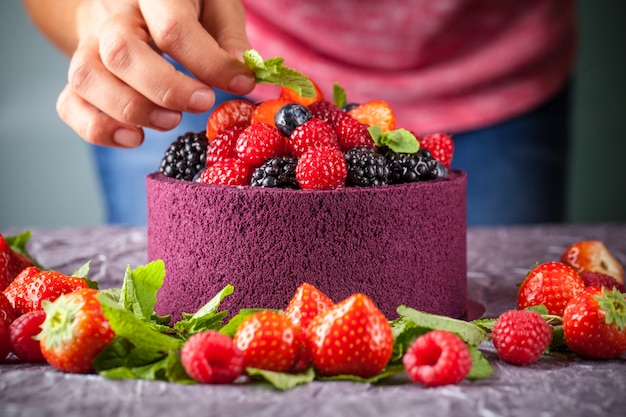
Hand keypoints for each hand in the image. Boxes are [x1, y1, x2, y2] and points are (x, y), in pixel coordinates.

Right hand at [57, 0, 254, 147]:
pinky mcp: (79, 73)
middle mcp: (112, 14)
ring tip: (170, 122)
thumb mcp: (216, 5)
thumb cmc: (184, 5)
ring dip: (131, 110)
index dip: (209, 63)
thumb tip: (241, 75)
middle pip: (121, 52)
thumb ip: (230, 38)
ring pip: (88, 77)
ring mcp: (88, 43)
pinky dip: (98, 129)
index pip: (172, 27)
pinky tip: (134, 137)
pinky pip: (70, 103)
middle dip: (166, 89)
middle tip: (202, 103)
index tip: (240, 84)